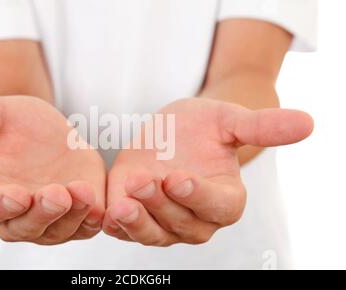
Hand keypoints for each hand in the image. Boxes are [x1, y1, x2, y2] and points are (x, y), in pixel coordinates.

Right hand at [0, 96, 105, 244]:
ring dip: (71, 216)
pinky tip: (101, 204)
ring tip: (83, 191)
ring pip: (58, 230)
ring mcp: (48, 220)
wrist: (49, 131)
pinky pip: (84, 226)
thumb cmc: (16, 126)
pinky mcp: (76, 216)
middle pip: (24, 227)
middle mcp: (15, 215)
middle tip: (56, 195)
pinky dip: (92, 219)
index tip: (16, 195)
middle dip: (41, 214)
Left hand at [103, 97, 312, 245]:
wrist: (172, 134)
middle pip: (182, 225)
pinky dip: (116, 225)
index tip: (178, 177)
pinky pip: (126, 230)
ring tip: (122, 202)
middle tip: (143, 182)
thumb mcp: (228, 120)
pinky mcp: (136, 218)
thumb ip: (261, 127)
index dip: (198, 196)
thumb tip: (309, 122)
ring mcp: (164, 223)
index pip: (217, 208)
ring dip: (137, 222)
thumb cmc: (203, 126)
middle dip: (161, 205)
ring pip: (153, 234)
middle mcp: (196, 219)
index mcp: (225, 199)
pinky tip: (104, 211)